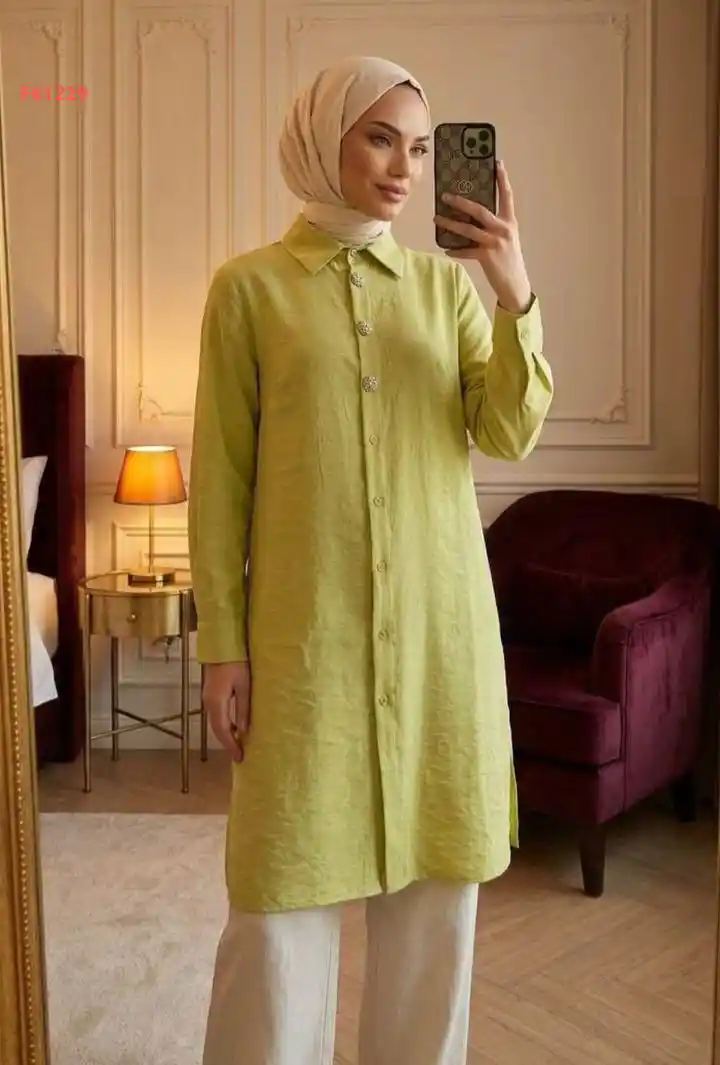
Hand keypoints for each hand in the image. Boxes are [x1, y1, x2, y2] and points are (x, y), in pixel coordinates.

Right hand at [203, 661, 250, 761]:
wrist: (222, 645)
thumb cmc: (236, 662)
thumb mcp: (244, 686)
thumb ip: (243, 708)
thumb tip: (244, 730)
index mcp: (216, 702)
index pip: (222, 730)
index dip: (230, 745)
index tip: (239, 757)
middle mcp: (208, 702)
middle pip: (216, 729)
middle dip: (227, 743)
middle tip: (239, 755)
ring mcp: (207, 697)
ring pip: (215, 722)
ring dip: (225, 734)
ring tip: (238, 744)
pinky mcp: (210, 693)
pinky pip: (216, 714)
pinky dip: (224, 724)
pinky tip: (234, 727)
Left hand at [434, 160, 532, 313]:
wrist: (515, 284)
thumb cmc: (509, 260)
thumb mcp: (508, 238)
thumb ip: (495, 225)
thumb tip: (474, 216)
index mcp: (510, 222)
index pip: (507, 196)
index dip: (502, 179)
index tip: (497, 163)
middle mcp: (503, 229)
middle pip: (479, 210)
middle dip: (461, 202)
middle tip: (445, 195)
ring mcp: (494, 243)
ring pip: (468, 229)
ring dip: (450, 223)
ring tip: (437, 219)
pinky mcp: (486, 257)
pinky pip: (466, 251)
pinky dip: (455, 250)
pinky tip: (446, 249)